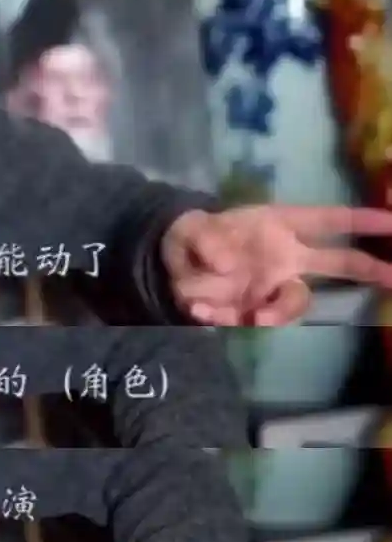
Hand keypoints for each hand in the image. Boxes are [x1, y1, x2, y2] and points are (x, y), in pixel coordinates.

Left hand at [160, 205, 391, 325]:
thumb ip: (204, 241)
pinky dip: (226, 318)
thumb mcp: (189, 231)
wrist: (171, 264)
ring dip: (279, 312)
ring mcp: (273, 285)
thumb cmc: (192, 236)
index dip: (363, 221)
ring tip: (253, 318)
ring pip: (296, 302)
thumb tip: (226, 264)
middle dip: (371, 269)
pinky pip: (253, 320)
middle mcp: (285, 256)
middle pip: (337, 263)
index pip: (328, 221)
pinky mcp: (254, 309)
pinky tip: (200, 311)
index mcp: (278, 225)